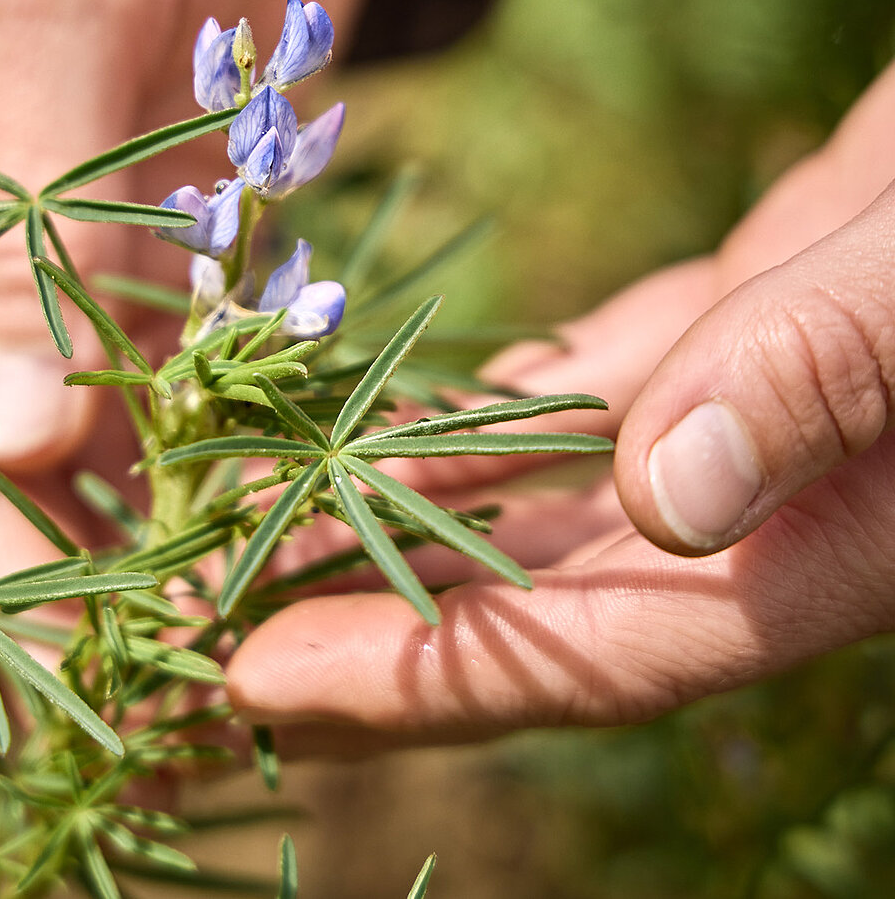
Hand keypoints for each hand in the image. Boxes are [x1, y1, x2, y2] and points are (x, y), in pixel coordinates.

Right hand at [0, 0, 370, 763]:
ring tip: (127, 682)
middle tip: (27, 731)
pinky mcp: (128, 254)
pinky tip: (196, 562)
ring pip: (31, 434)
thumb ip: (24, 224)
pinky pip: (134, 386)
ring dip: (77, 554)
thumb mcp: (48, 1)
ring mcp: (17, 249)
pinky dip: (162, 475)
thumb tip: (18, 445)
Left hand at [227, 59, 894, 755]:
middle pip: (526, 616)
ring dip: (386, 536)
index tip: (251, 678)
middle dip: (359, 640)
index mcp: (817, 536)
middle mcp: (760, 513)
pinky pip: (559, 413)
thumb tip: (669, 491)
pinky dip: (460, 431)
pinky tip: (365, 434)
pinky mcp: (715, 347)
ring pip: (529, 518)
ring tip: (245, 549)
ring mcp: (732, 434)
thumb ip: (830, 367)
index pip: (583, 651)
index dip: (413, 679)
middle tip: (196, 647)